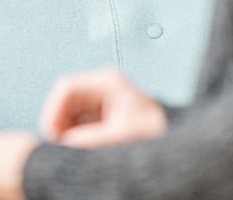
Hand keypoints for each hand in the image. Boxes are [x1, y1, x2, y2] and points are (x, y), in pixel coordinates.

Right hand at [40, 68, 166, 146]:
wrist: (179, 144)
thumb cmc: (158, 134)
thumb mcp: (120, 135)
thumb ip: (88, 139)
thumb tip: (63, 143)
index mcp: (107, 81)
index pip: (66, 87)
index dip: (53, 111)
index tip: (53, 135)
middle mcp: (103, 87)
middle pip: (65, 101)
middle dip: (60, 124)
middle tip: (61, 146)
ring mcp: (103, 101)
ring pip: (70, 114)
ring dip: (67, 132)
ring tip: (74, 150)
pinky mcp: (105, 116)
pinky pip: (79, 124)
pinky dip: (76, 137)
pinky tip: (83, 149)